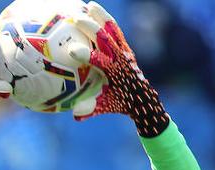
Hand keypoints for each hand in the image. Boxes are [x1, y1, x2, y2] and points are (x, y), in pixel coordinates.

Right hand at [68, 2, 168, 135]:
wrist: (142, 97)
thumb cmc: (120, 103)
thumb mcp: (105, 107)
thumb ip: (91, 109)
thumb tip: (75, 114)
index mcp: (115, 73)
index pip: (100, 61)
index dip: (87, 55)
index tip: (72, 50)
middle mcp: (121, 58)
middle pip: (105, 39)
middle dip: (91, 29)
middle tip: (76, 19)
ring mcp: (124, 51)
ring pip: (113, 29)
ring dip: (101, 17)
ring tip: (88, 5)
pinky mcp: (125, 47)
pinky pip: (115, 30)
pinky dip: (106, 20)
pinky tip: (95, 11)